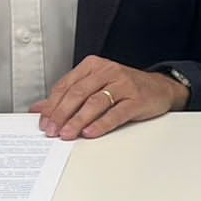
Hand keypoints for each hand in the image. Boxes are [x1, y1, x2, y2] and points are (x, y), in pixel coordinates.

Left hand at [30, 56, 189, 139]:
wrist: (160, 88)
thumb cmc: (125, 87)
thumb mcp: (95, 85)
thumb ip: (68, 95)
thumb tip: (39, 109)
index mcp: (93, 66)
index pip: (66, 85)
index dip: (52, 105)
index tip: (43, 121)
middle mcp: (107, 72)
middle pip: (78, 93)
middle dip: (61, 114)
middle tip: (52, 130)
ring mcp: (123, 84)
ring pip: (94, 102)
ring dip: (78, 120)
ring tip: (67, 134)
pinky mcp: (136, 99)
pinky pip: (115, 113)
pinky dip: (101, 124)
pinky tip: (91, 132)